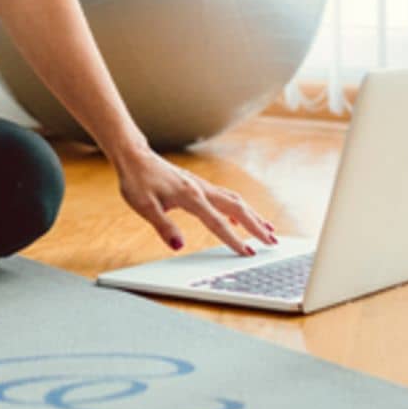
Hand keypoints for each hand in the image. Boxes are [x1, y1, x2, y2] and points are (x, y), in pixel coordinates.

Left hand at [112, 146, 277, 255]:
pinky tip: (238, 220)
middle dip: (256, 225)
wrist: (134, 156)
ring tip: (268, 229)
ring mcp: (202, 186)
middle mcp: (201, 190)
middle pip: (237, 208)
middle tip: (273, 241)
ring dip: (252, 215)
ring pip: (234, 201)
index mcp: (191, 197)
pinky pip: (224, 198)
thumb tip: (179, 246)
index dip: (233, 240)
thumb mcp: (144, 206)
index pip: (218, 223)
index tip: (248, 252)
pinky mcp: (198, 186)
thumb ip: (163, 226)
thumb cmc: (137, 180)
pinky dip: (237, 209)